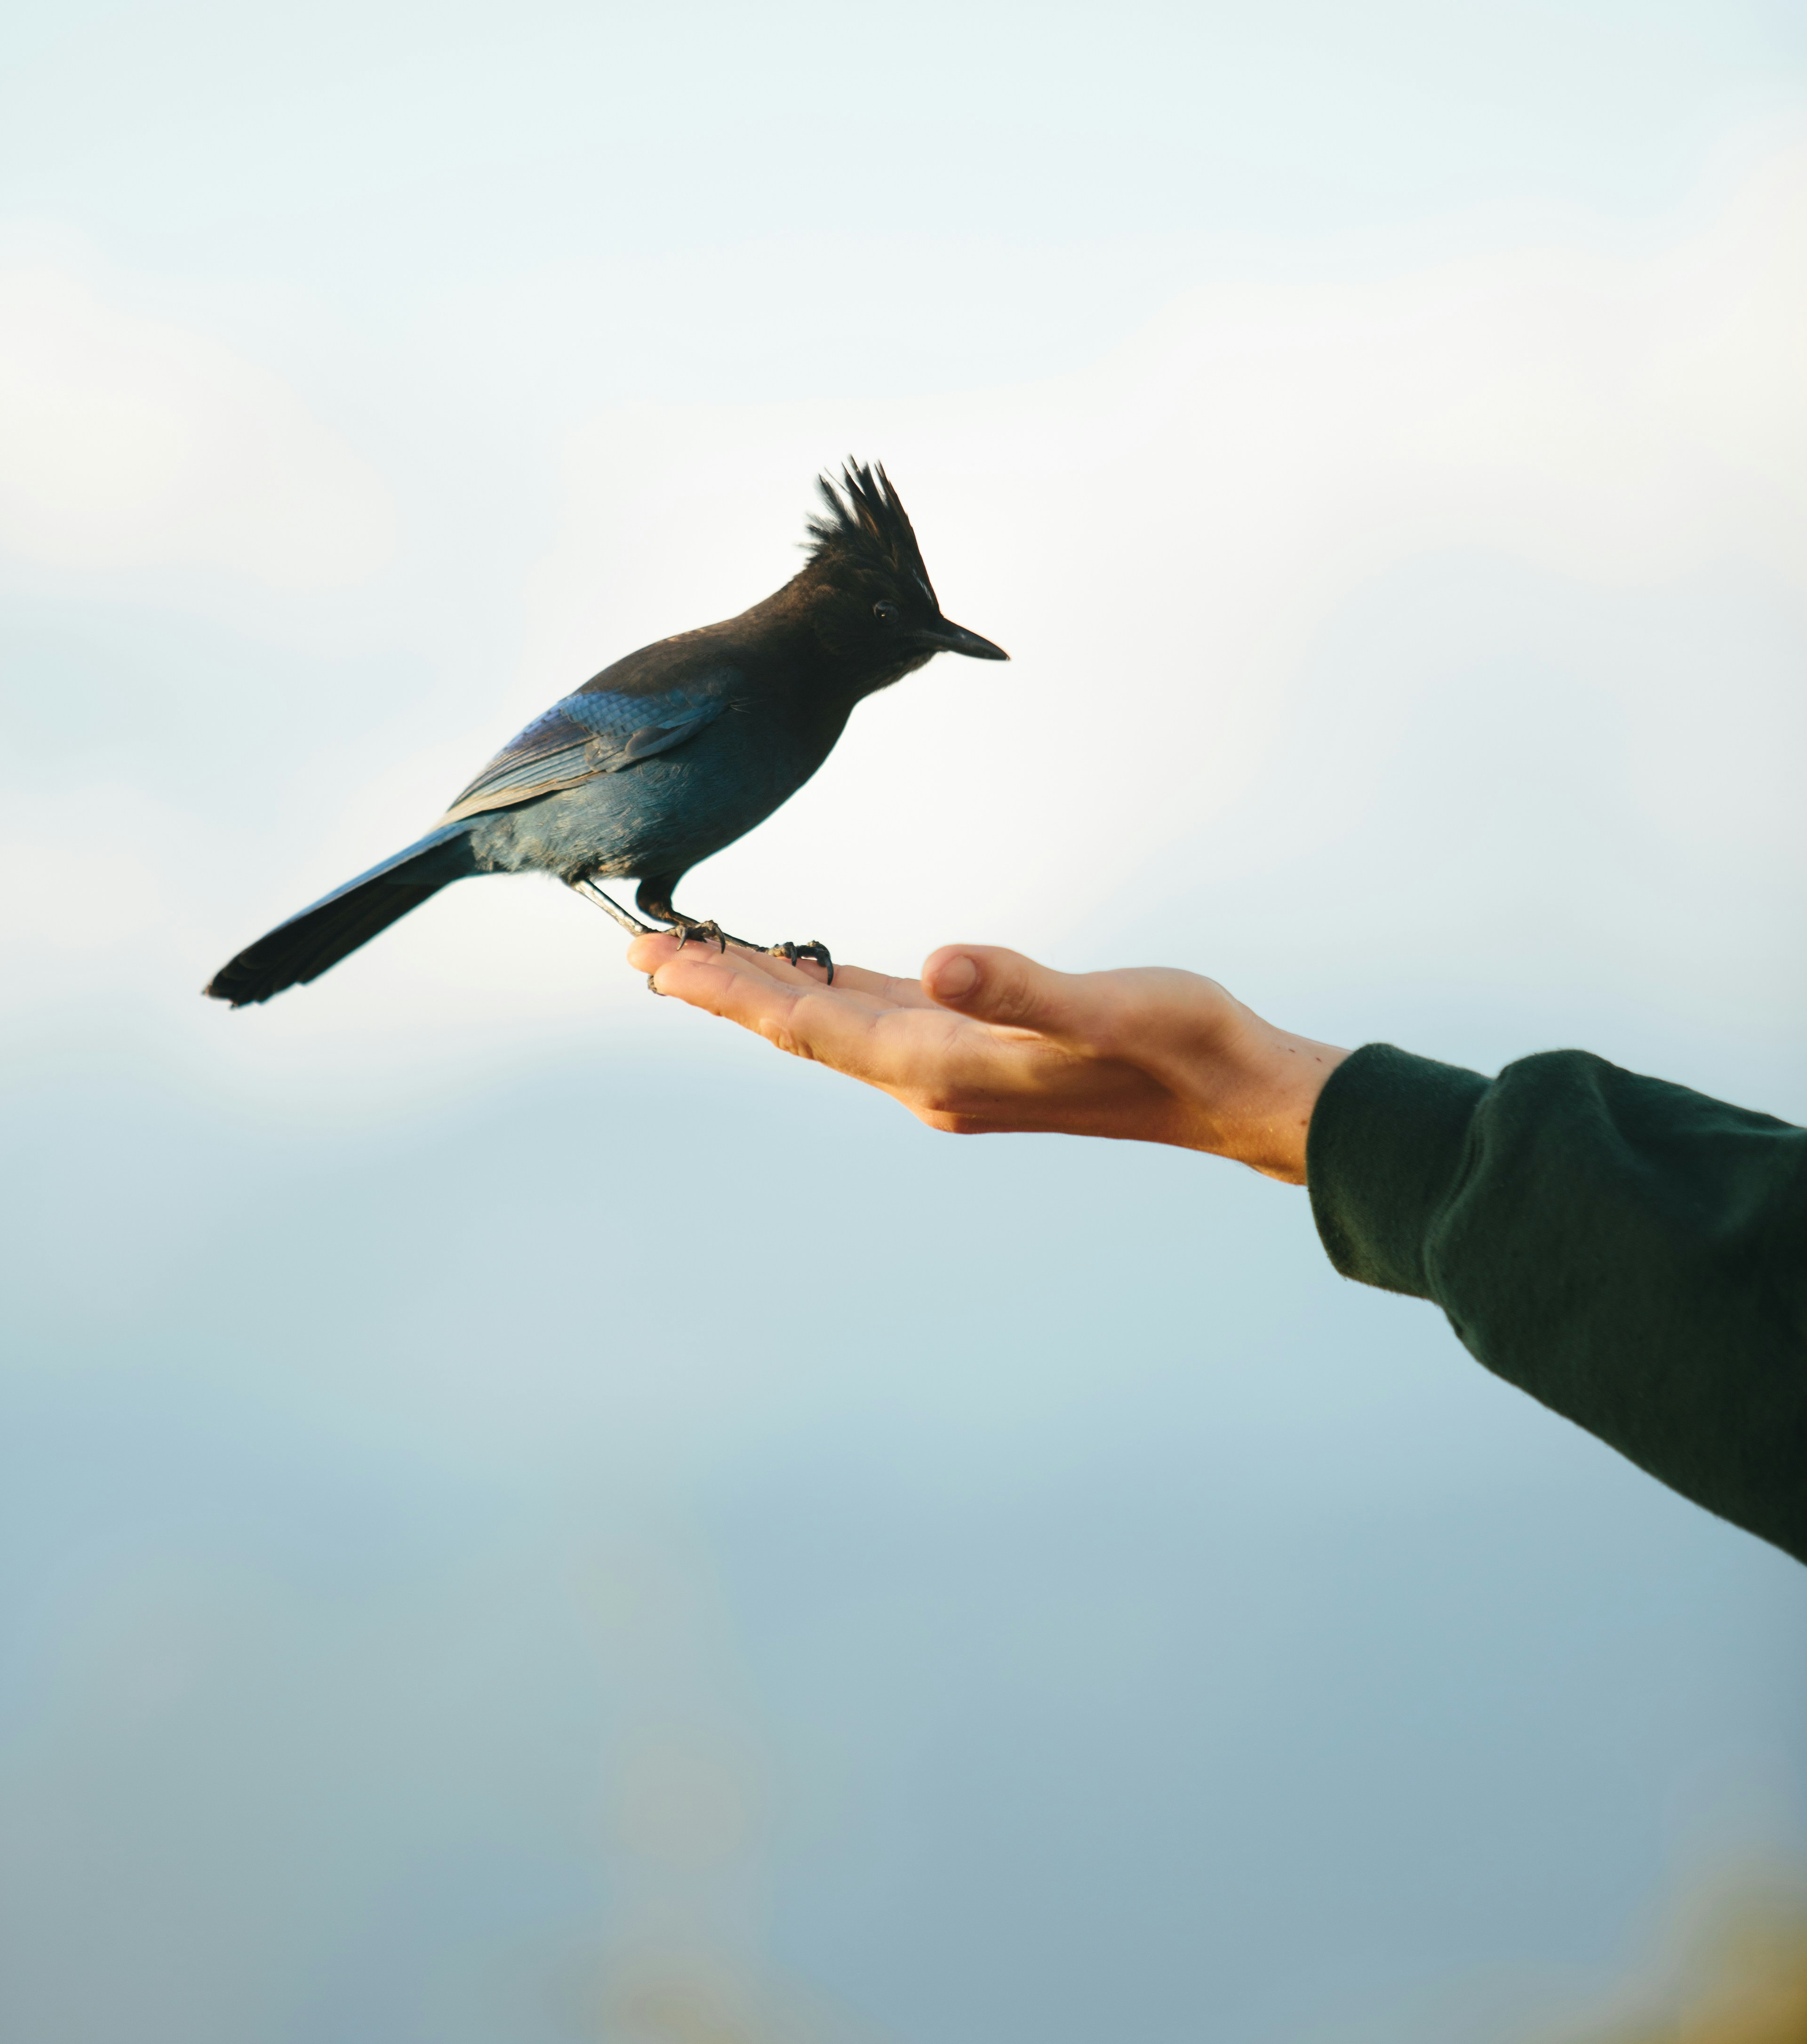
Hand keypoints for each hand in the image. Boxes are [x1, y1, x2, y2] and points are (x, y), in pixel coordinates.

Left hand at [623, 936, 1347, 1183]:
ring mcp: (953, 1069)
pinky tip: (812, 975)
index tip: (655, 960)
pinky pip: (877, 1019)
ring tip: (701, 959)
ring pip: (834, 1024)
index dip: (729, 989)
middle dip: (721, 988)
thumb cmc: (1176, 1044)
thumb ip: (1021, 989)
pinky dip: (828, 992)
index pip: (810, 1023)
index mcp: (944, 1066)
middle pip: (802, 1026)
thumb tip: (943, 966)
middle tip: (641, 950)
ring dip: (766, 991)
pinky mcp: (978, 1051)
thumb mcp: (1101, 1008)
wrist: (1233, 1093)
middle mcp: (933, 1077)